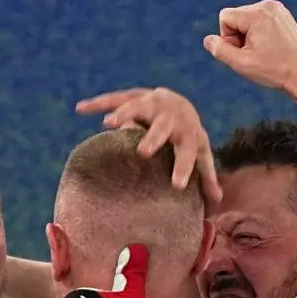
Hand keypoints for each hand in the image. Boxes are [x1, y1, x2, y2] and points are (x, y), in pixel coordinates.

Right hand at [75, 87, 221, 203]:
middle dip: (154, 137)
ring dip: (125, 112)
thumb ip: (206, 177)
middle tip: (144, 152)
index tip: (176, 186)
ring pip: (139, 105)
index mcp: (188, 134)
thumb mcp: (199, 155)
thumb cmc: (188, 138)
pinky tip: (80, 109)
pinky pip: (115, 98)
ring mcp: (152, 103)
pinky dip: (98, 103)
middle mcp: (171, 116)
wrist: (179, 103)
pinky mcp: (134, 96)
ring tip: (109, 123)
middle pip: (164, 126)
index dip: (183, 168)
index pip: (188, 153)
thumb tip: (216, 201)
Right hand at [203, 0, 296, 103]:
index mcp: (257, 15)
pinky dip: (259, 32)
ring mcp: (277, 8)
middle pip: (235, 16)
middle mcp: (268, 6)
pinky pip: (259, 19)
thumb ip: (220, 50)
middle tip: (254, 53)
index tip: (242, 51)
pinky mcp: (282, 14)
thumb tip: (208, 40)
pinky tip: (270, 47)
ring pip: (246, 18)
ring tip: (263, 51)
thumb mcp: (241, 64)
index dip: (227, 37)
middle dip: (238, 35)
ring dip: (248, 35)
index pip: (225, 17)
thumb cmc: (273, 70)